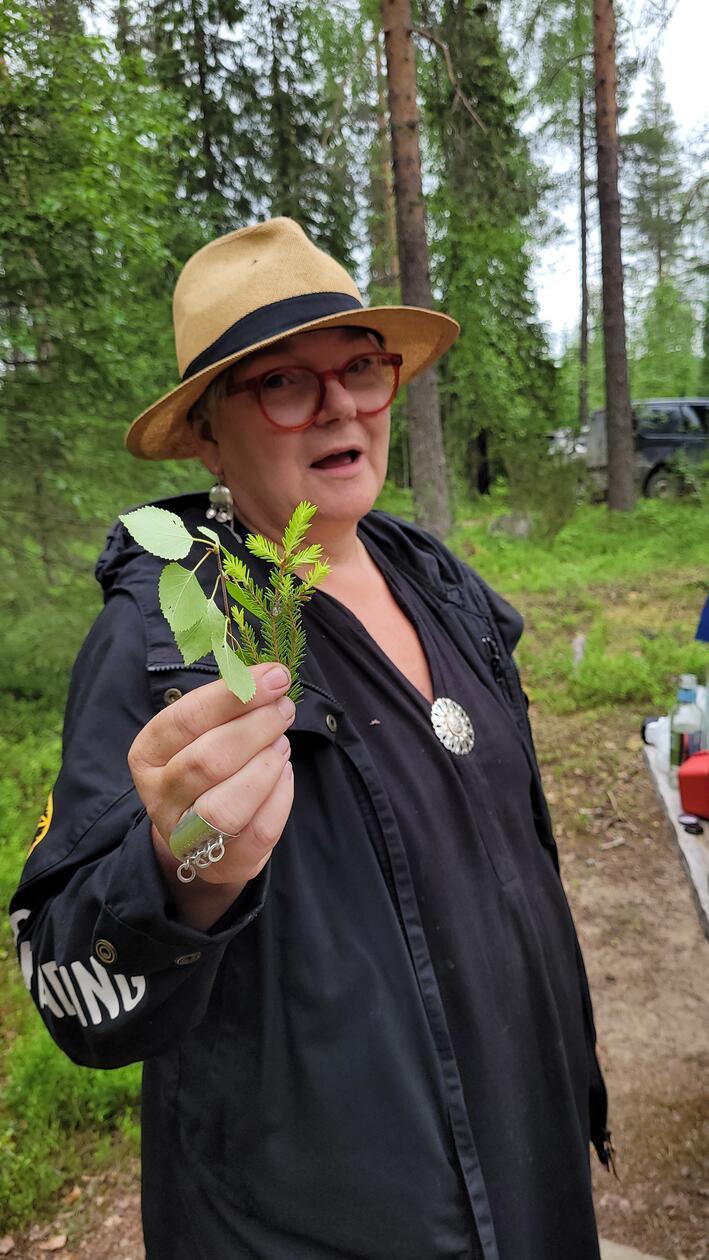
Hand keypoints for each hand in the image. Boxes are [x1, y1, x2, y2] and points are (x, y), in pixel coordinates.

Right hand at [128, 663, 294, 925]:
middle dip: (255, 729)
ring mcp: (187, 835)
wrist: (199, 834)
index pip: (186, 719)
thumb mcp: (202, 731)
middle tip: (284, 709)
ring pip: (228, 806)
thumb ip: (228, 704)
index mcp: (148, 753)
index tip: (275, 677)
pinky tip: (285, 773)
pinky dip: (281, 797)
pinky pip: (259, 831)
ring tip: (281, 744)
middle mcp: (159, 796)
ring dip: (265, 767)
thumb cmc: (204, 764)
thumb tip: (270, 676)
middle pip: (208, 761)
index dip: (234, 696)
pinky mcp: (223, 863)